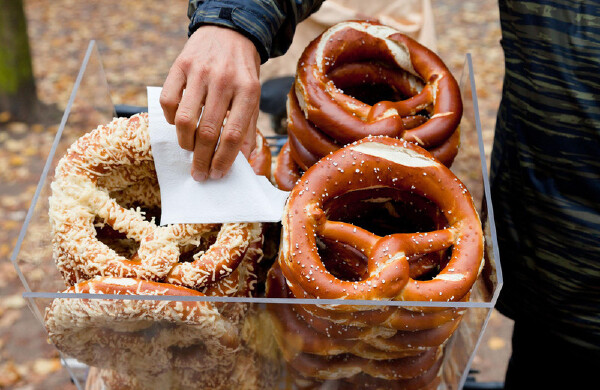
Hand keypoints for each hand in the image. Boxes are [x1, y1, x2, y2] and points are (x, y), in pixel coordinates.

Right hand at [160, 25, 260, 180]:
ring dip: (185, 143)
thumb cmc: (242, 74)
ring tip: (190, 150)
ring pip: (184, 120)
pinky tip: (178, 123)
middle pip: (207, 132)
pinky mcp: (179, 65)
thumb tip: (242, 162)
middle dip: (201, 160)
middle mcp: (223, 81)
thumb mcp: (253, 98)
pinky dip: (170, 119)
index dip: (223, 160)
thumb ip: (248, 129)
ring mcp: (199, 72)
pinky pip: (168, 102)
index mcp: (247, 91)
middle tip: (199, 174)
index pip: (233, 135)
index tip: (216, 175)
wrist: (229, 33)